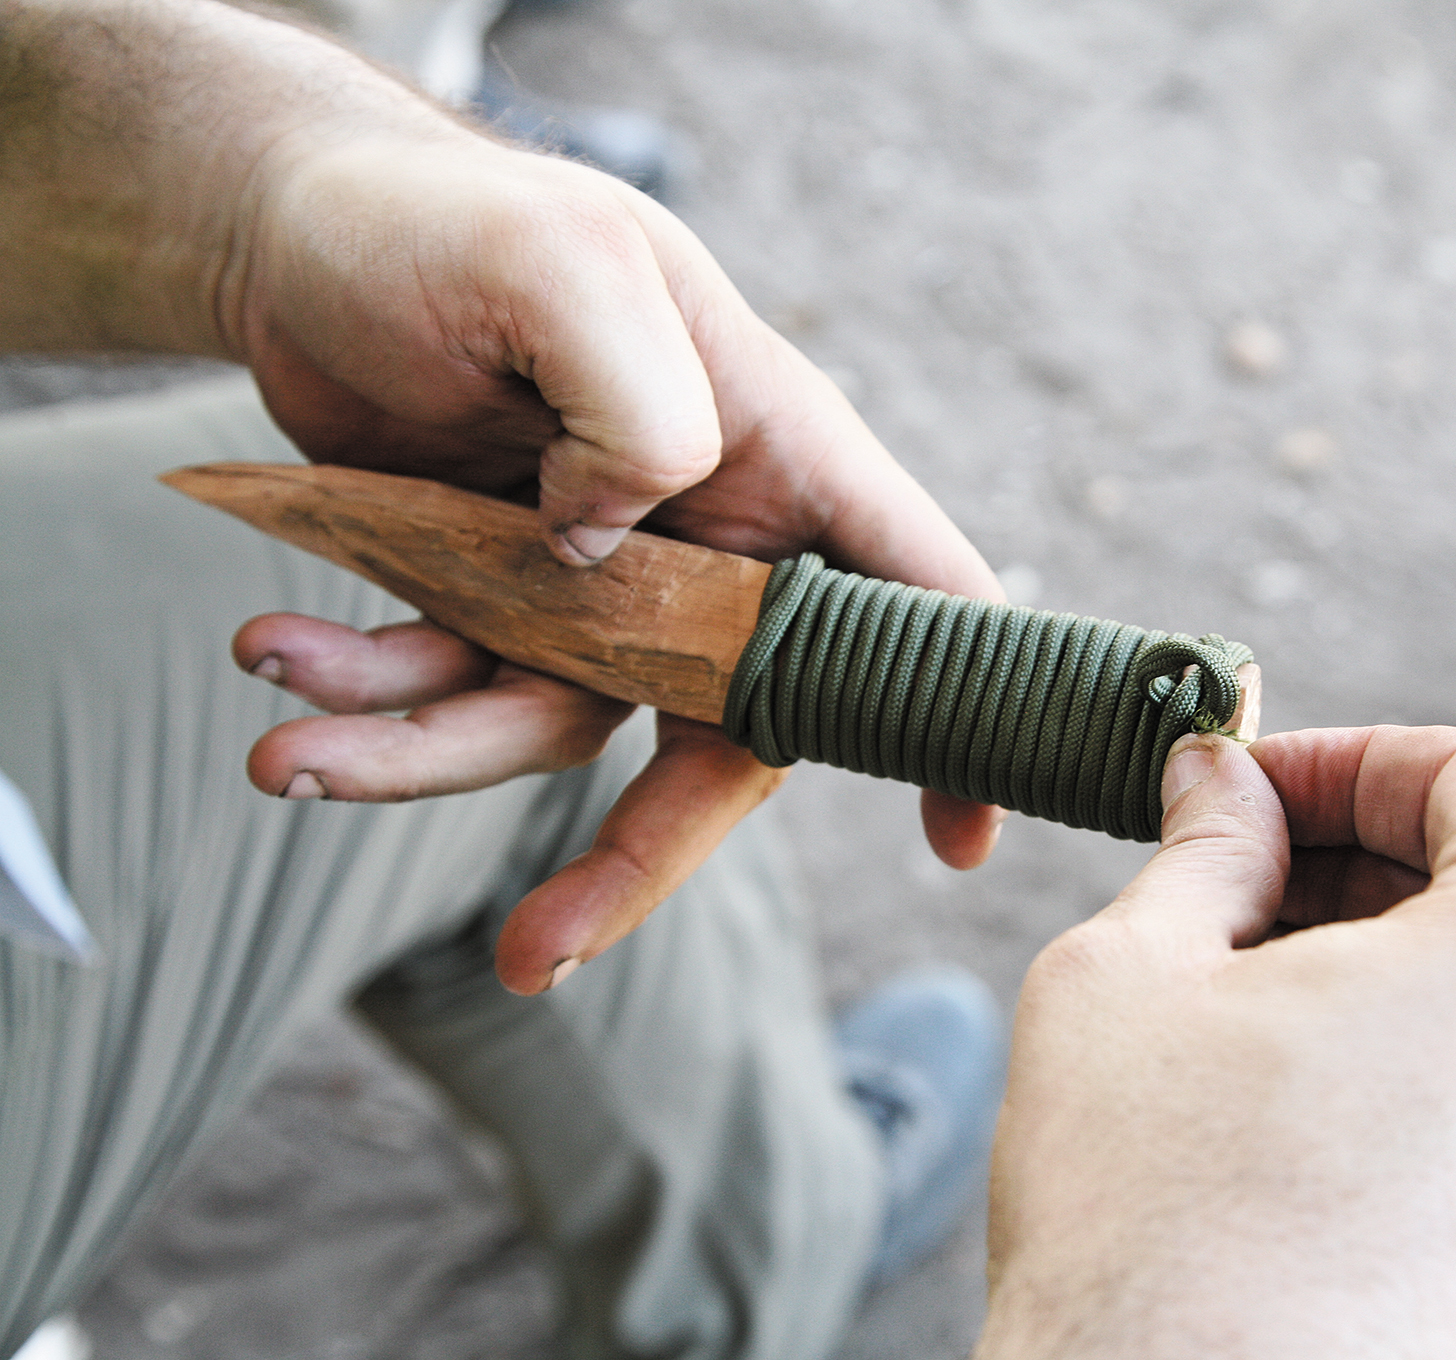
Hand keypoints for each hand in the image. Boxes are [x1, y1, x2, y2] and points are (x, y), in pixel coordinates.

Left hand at [3, 0, 1002, 990]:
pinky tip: (279, 657)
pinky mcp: (493, 603)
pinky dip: (363, 696)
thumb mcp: (562, 271)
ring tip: (285, 753)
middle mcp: (707, 540)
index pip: (911, 593)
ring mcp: (600, 584)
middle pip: (721, 731)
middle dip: (631, 857)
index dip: (946, 719)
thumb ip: (636, 408)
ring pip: (550, 728)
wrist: (296, 238)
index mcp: (775, 455)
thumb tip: (605, 557)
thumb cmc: (453, 227)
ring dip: (416, 756)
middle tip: (540, 953)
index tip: (961, 844)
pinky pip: (447, 690)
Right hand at [976, 727, 1455, 1357]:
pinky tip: (1328, 1141)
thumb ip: (1203, 849)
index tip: (1243, 795)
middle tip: (1234, 900)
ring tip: (1266, 1032)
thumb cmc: (1152, 1233)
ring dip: (1413, 991)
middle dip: (1370, 879)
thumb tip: (1221, 784)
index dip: (1337, 764)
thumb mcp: (1132, 981)